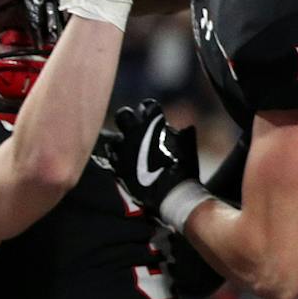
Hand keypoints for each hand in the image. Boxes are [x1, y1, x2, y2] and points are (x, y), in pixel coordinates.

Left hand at [102, 99, 201, 227]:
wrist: (171, 193)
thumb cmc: (182, 168)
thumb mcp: (187, 145)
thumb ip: (180, 133)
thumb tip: (179, 128)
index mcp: (153, 123)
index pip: (148, 105)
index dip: (149, 109)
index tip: (150, 113)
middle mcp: (134, 132)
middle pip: (123, 115)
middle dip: (127, 118)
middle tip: (133, 126)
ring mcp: (122, 148)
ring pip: (113, 136)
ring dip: (121, 140)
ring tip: (129, 148)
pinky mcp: (116, 164)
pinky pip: (111, 155)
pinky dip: (117, 156)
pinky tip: (123, 160)